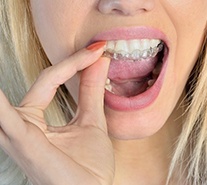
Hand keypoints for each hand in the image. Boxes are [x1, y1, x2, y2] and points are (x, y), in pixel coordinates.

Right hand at [0, 45, 113, 184]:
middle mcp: (23, 125)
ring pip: (16, 95)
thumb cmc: (88, 167)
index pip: (53, 78)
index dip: (76, 62)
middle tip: (96, 48)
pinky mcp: (24, 143)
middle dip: (67, 64)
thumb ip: (91, 90)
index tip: (100, 50)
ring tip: (30, 52)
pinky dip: (0, 105)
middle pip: (43, 81)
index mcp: (36, 121)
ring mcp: (20, 134)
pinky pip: (6, 118)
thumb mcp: (91, 121)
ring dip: (21, 77)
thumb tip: (99, 60)